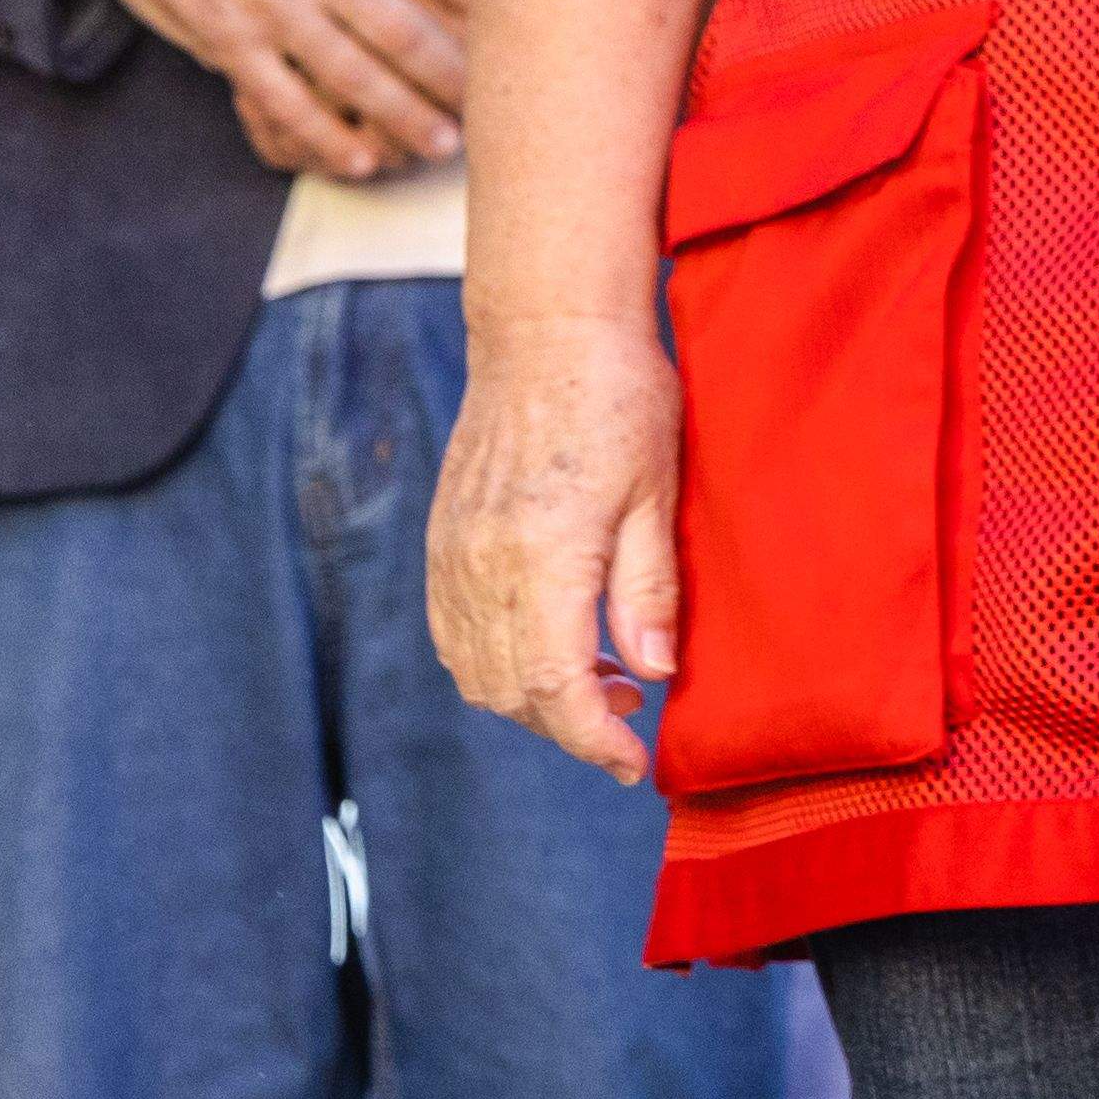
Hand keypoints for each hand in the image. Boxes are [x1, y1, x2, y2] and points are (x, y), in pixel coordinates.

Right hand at [72, 0, 465, 176]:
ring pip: (352, 75)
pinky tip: (359, 159)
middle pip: (403, 29)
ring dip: (404, 116)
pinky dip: (322, 136)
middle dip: (456, 75)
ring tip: (445, 145)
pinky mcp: (226, 42)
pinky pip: (282, 101)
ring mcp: (267, 6)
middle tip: (497, 106)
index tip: (520, 24)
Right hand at [429, 310, 681, 784]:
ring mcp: (451, 556)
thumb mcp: (656, 492)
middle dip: (569, 725)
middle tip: (633, 713)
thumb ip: (649, 588)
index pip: (553, 686)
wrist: (546, 334)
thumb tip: (656, 673)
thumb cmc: (619, 399)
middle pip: (509, 691)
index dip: (593, 738)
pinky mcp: (441, 544)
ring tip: (605, 677)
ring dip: (533, 697)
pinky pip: (454, 634)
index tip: (634, 764)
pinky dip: (498, 662)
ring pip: (475, 671)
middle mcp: (480, 566)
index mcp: (541, 557)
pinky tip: (552, 642)